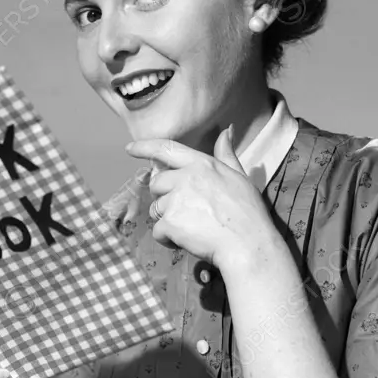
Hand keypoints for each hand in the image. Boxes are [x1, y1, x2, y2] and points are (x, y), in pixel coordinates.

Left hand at [125, 125, 279, 272]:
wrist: (247, 245)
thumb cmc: (248, 213)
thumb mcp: (239, 177)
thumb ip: (226, 155)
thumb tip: (225, 132)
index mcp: (201, 164)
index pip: (167, 149)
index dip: (145, 147)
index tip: (130, 148)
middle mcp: (185, 178)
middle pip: (157, 183)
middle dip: (164, 197)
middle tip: (186, 211)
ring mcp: (175, 200)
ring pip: (156, 209)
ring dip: (168, 220)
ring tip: (192, 227)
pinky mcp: (170, 223)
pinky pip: (158, 230)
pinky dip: (167, 239)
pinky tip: (187, 241)